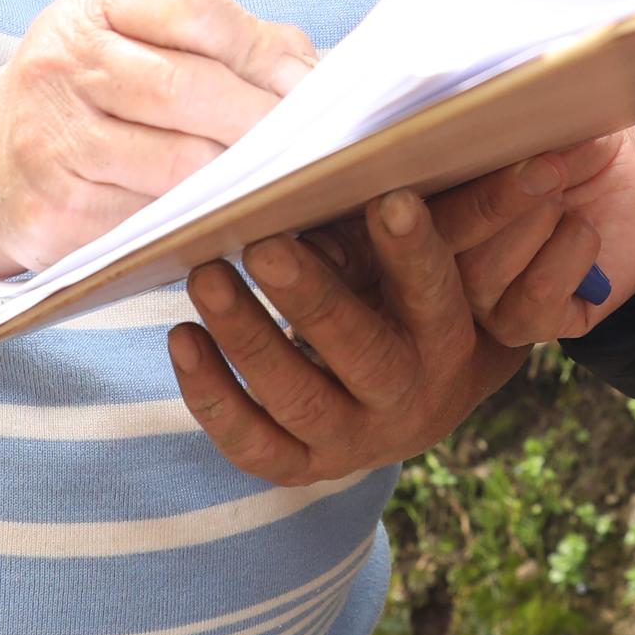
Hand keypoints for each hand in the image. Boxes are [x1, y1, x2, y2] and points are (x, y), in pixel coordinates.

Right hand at [0, 0, 315, 275]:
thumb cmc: (92, 93)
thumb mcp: (143, 39)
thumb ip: (231, 41)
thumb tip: (312, 74)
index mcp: (96, 6)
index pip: (190, 6)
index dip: (259, 48)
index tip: (307, 85)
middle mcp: (64, 63)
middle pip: (186, 87)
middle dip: (260, 120)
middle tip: (310, 146)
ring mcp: (53, 140)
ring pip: (175, 165)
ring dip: (239, 178)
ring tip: (280, 184)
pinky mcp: (55, 213)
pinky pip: (151, 221)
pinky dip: (198, 222)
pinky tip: (225, 218)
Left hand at [172, 192, 517, 484]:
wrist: (416, 403)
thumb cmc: (411, 302)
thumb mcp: (425, 266)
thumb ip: (395, 228)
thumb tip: (353, 169)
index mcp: (451, 341)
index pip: (435, 295)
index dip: (414, 251)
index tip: (388, 199)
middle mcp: (409, 400)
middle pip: (361, 354)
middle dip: (309, 299)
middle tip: (262, 245)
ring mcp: (353, 441)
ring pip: (296, 398)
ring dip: (247, 337)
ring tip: (205, 277)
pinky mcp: (302, 466)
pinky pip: (250, 444)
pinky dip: (211, 395)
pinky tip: (183, 338)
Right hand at [427, 129, 634, 349]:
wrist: (624, 183)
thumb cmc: (566, 147)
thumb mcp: (542, 130)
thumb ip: (507, 138)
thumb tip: (490, 131)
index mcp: (419, 206)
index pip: (393, 212)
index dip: (405, 201)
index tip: (430, 172)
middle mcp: (433, 260)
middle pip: (430, 248)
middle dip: (490, 204)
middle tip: (545, 169)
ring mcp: (476, 300)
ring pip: (479, 273)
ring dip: (535, 221)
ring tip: (562, 190)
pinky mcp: (527, 325)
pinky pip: (535, 296)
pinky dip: (570, 254)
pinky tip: (585, 230)